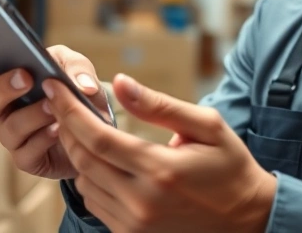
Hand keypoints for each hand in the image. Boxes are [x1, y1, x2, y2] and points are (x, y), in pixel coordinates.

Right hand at [0, 25, 111, 180]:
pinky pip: (27, 151)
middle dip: (2, 86)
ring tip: (51, 106)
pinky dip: (42, 138)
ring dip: (31, 114)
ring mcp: (13, 134)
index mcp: (7, 79)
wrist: (94, 130)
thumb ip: (76, 67)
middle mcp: (4, 107)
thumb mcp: (77, 69)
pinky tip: (57, 130)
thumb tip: (78, 84)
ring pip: (9, 126)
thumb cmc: (75, 93)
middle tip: (25, 76)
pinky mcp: (27, 158)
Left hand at [44, 73, 276, 232]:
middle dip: (66, 128)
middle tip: (60, 103)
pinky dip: (90, 178)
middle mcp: (143, 201)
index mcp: (161, 170)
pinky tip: (100, 160)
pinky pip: (96, 203)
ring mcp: (135, 224)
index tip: (55, 89)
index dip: (70, 112)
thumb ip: (159, 105)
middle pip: (84, 161)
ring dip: (77, 154)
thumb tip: (120, 82)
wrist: (246, 217)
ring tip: (81, 129)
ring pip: (84, 184)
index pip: (98, 139)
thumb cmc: (229, 166)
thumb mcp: (206, 125)